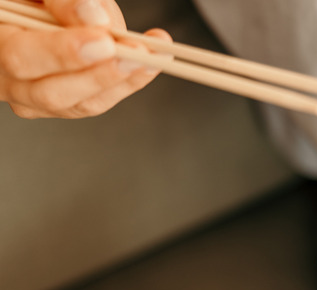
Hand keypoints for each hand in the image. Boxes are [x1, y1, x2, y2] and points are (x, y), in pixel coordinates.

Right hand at [0, 0, 169, 117]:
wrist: (39, 14)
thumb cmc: (37, 1)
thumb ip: (62, 1)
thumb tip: (96, 19)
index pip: (21, 57)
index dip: (64, 52)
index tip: (103, 41)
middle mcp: (9, 81)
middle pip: (52, 93)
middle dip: (99, 74)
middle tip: (135, 55)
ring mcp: (37, 100)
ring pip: (82, 103)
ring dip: (124, 80)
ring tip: (154, 56)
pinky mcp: (67, 105)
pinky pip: (100, 100)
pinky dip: (132, 81)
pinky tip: (154, 61)